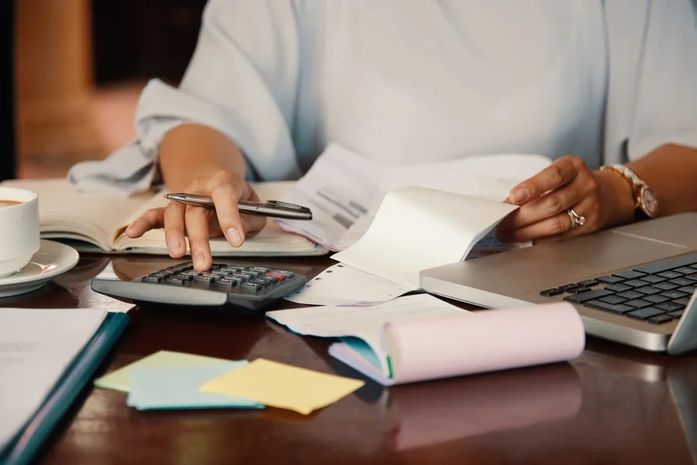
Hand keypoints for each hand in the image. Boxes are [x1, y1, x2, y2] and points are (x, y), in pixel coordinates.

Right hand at [125, 170, 266, 270]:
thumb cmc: (238, 198)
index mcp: (224, 182)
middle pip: (195, 210)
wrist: (218, 182)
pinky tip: (133, 233)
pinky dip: (142, 223)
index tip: (236, 240)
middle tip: (204, 262)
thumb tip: (237, 232)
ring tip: (178, 255)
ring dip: (174, 236)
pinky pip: (154, 215)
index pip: (225, 195)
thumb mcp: (254, 207)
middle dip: (199, 238)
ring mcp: (183, 198)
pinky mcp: (171, 209)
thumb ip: (249, 220)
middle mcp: (199, 189)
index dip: (230, 217)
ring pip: (174, 214)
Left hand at [496, 156, 632, 242]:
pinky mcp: (589, 227)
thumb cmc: (572, 182)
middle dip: (522, 216)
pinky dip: (539, 239)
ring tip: (507, 234)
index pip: (554, 175)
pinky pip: (560, 236)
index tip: (513, 196)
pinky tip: (524, 239)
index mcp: (574, 167)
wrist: (607, 194)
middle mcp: (585, 186)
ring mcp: (590, 208)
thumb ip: (534, 186)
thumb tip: (507, 205)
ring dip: (527, 232)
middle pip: (551, 204)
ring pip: (556, 224)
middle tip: (501, 223)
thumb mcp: (557, 173)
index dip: (533, 186)